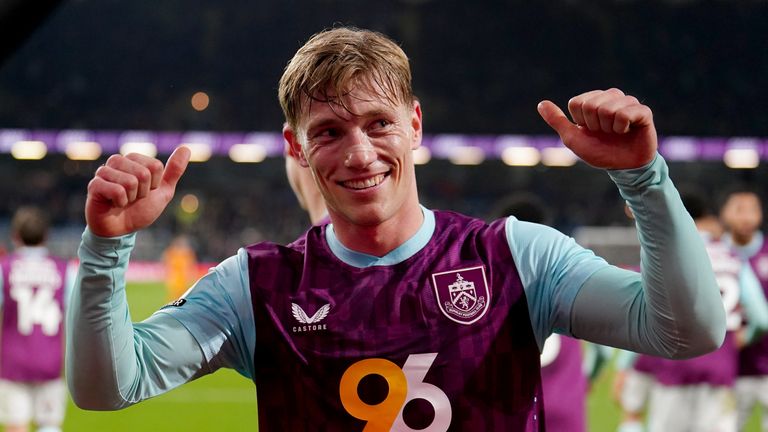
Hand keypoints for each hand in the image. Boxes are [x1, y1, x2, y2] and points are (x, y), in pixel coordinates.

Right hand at [85, 146, 190, 236]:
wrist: (121, 230)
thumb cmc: (140, 209)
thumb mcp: (162, 191)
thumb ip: (174, 171)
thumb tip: (186, 148)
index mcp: (134, 159)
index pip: (156, 166)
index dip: (154, 184)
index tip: (145, 192)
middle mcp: (117, 161)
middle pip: (144, 173)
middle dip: (143, 192)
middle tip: (133, 198)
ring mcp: (103, 172)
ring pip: (130, 181)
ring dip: (131, 198)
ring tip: (124, 201)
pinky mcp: (94, 185)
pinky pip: (117, 190)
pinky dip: (120, 202)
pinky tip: (114, 204)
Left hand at [537, 88, 656, 169]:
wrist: (623, 167)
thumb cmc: (599, 152)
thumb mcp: (573, 138)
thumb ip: (558, 121)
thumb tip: (541, 103)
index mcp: (594, 100)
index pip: (577, 103)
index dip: (580, 122)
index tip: (590, 130)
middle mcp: (611, 97)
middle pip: (591, 105)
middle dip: (594, 125)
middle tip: (604, 133)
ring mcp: (628, 102)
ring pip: (608, 108)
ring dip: (608, 128)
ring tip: (616, 133)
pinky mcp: (643, 111)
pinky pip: (625, 113)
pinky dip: (622, 128)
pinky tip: (627, 131)